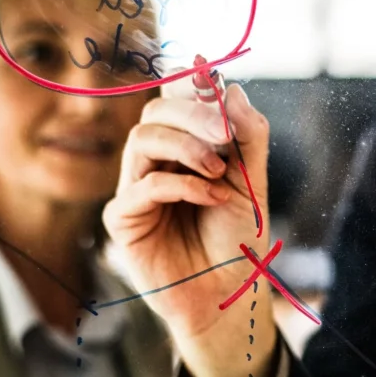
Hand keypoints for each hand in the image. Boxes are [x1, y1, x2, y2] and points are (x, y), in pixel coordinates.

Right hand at [103, 57, 270, 338]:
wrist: (229, 294)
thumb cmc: (237, 239)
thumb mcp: (252, 181)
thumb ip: (246, 135)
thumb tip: (231, 88)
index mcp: (183, 148)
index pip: (174, 99)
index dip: (189, 85)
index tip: (214, 82)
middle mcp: (154, 163)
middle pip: (155, 113)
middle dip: (192, 115)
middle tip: (225, 135)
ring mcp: (135, 189)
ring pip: (142, 139)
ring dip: (186, 147)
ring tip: (220, 172)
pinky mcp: (123, 220)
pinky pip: (144, 185)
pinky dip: (182, 184)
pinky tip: (212, 197)